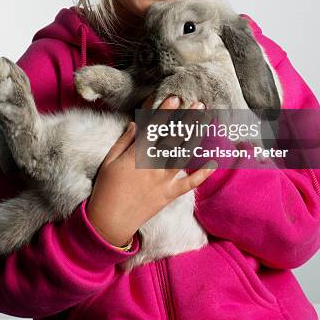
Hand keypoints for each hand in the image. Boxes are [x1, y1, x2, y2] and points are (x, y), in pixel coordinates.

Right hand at [85, 94, 215, 246]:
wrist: (110, 221)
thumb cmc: (106, 188)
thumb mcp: (109, 160)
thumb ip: (124, 141)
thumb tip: (136, 123)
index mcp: (136, 155)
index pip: (154, 128)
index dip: (165, 112)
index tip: (175, 98)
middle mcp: (153, 165)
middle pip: (174, 137)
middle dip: (187, 119)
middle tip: (199, 104)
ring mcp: (163, 181)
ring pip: (184, 155)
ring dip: (197, 137)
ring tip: (206, 122)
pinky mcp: (169, 195)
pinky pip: (189, 184)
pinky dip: (202, 174)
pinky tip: (213, 162)